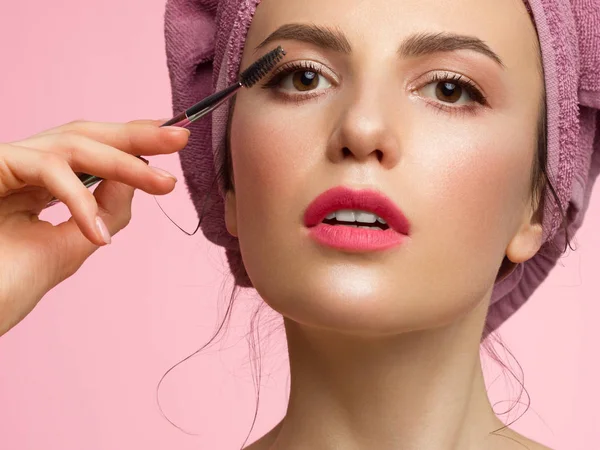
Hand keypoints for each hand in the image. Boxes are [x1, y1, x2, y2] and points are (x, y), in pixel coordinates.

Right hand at [0, 119, 188, 335]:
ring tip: (164, 184)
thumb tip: (138, 179)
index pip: (90, 153)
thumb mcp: (70, 247)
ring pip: (71, 145)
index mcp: (38, 184)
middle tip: (180, 138)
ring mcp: (5, 165)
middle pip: (84, 135)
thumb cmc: (5, 287)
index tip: (173, 143)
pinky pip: (46, 170)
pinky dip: (77, 200)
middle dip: (135, 136)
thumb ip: (104, 212)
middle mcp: (22, 168)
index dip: (131, 144)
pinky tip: (96, 234)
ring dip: (123, 164)